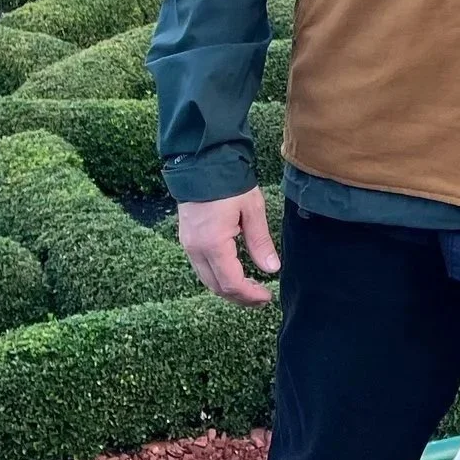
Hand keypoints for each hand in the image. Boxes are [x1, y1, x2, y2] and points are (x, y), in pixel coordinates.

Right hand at [176, 189, 279, 305]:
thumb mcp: (252, 210)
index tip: (267, 297)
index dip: (250, 295)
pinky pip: (201, 267)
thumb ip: (260, 242)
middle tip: (261, 298)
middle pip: (216, 287)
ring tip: (250, 288)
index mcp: (213, 244)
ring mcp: (188, 245)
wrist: (202, 162)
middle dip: (239, 297)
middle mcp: (195, 250)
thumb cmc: (229, 183)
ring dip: (228, 288)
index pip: (231, 283)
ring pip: (207, 279)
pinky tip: (234, 272)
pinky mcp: (186, 239)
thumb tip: (272, 269)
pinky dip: (218, 276)